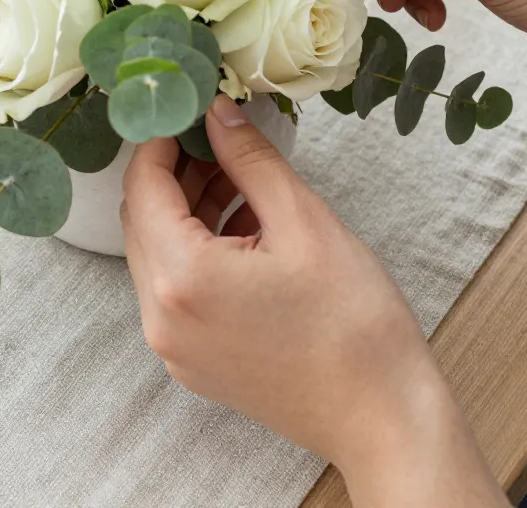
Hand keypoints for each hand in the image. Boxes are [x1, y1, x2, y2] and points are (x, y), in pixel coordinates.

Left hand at [121, 97, 506, 507]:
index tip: (189, 109)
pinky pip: (179, 291)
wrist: (383, 417)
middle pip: (143, 221)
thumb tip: (217, 113)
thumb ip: (250, 159)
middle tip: (220, 140)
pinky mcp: (195, 363)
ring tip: (244, 182)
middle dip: (176, 173)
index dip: (161, 138)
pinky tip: (250, 231)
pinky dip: (200, 252)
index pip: (143, 185)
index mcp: (180, 276)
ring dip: (190, 211)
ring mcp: (174, 347)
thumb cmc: (352, 322)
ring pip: (159, 255)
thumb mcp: (303, 220)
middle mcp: (161, 317)